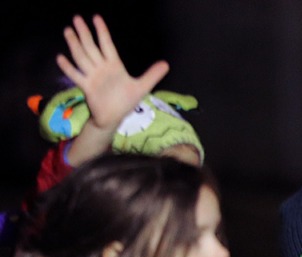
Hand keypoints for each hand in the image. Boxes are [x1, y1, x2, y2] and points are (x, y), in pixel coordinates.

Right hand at [57, 15, 169, 162]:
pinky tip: (60, 58)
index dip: (102, 32)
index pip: (107, 45)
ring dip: (75, 45)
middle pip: (91, 47)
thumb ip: (152, 75)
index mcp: (114, 66)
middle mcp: (102, 68)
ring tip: (68, 31)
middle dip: (84, 33)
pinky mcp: (87, 87)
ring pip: (82, 57)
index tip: (96, 18)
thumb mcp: (142, 87)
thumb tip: (166, 64)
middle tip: (76, 18)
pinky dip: (69, 68)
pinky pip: (77, 76)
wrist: (114, 117)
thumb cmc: (125, 101)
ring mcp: (93, 76)